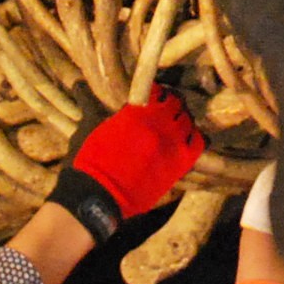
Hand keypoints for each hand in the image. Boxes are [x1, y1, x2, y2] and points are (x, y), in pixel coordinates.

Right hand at [51, 87, 204, 242]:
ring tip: (175, 126)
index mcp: (137, 110)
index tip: (155, 96)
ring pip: (188, 120)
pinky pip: (198, 142)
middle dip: (172, 105)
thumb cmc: (91, 161)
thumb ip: (98, 105)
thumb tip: (84, 87)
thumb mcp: (94, 126)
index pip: (159, 90)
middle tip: (166, 112)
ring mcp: (171, 142)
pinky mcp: (179, 163)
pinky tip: (185, 140)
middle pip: (177, 103)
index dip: (158, 92)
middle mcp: (158, 122)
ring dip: (182, 120)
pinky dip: (194, 137)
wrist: (97, 196)